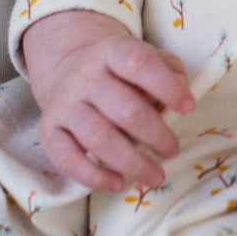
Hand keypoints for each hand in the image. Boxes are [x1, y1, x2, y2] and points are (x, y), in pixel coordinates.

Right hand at [21, 8, 194, 190]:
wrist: (67, 67)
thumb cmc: (120, 71)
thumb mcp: (147, 57)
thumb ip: (170, 71)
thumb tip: (183, 97)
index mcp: (113, 53)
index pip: (138, 64)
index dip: (166, 87)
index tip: (188, 108)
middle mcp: (85, 76)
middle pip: (124, 109)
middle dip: (155, 135)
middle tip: (172, 150)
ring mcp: (64, 104)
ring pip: (98, 137)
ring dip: (131, 162)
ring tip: (155, 176)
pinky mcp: (48, 130)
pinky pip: (67, 158)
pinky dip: (93, 176)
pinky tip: (118, 183)